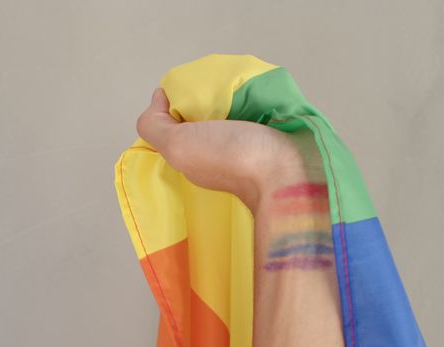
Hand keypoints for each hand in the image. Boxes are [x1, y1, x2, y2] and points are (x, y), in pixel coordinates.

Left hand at [135, 87, 305, 212]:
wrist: (288, 171)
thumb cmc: (231, 159)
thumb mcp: (178, 145)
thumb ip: (156, 125)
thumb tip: (159, 97)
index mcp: (195, 156)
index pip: (177, 124)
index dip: (176, 105)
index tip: (186, 90)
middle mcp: (218, 150)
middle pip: (205, 113)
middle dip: (206, 94)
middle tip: (214, 81)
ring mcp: (248, 142)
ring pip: (233, 107)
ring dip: (234, 91)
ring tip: (236, 79)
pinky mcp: (273, 131)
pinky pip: (260, 106)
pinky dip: (257, 94)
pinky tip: (257, 87)